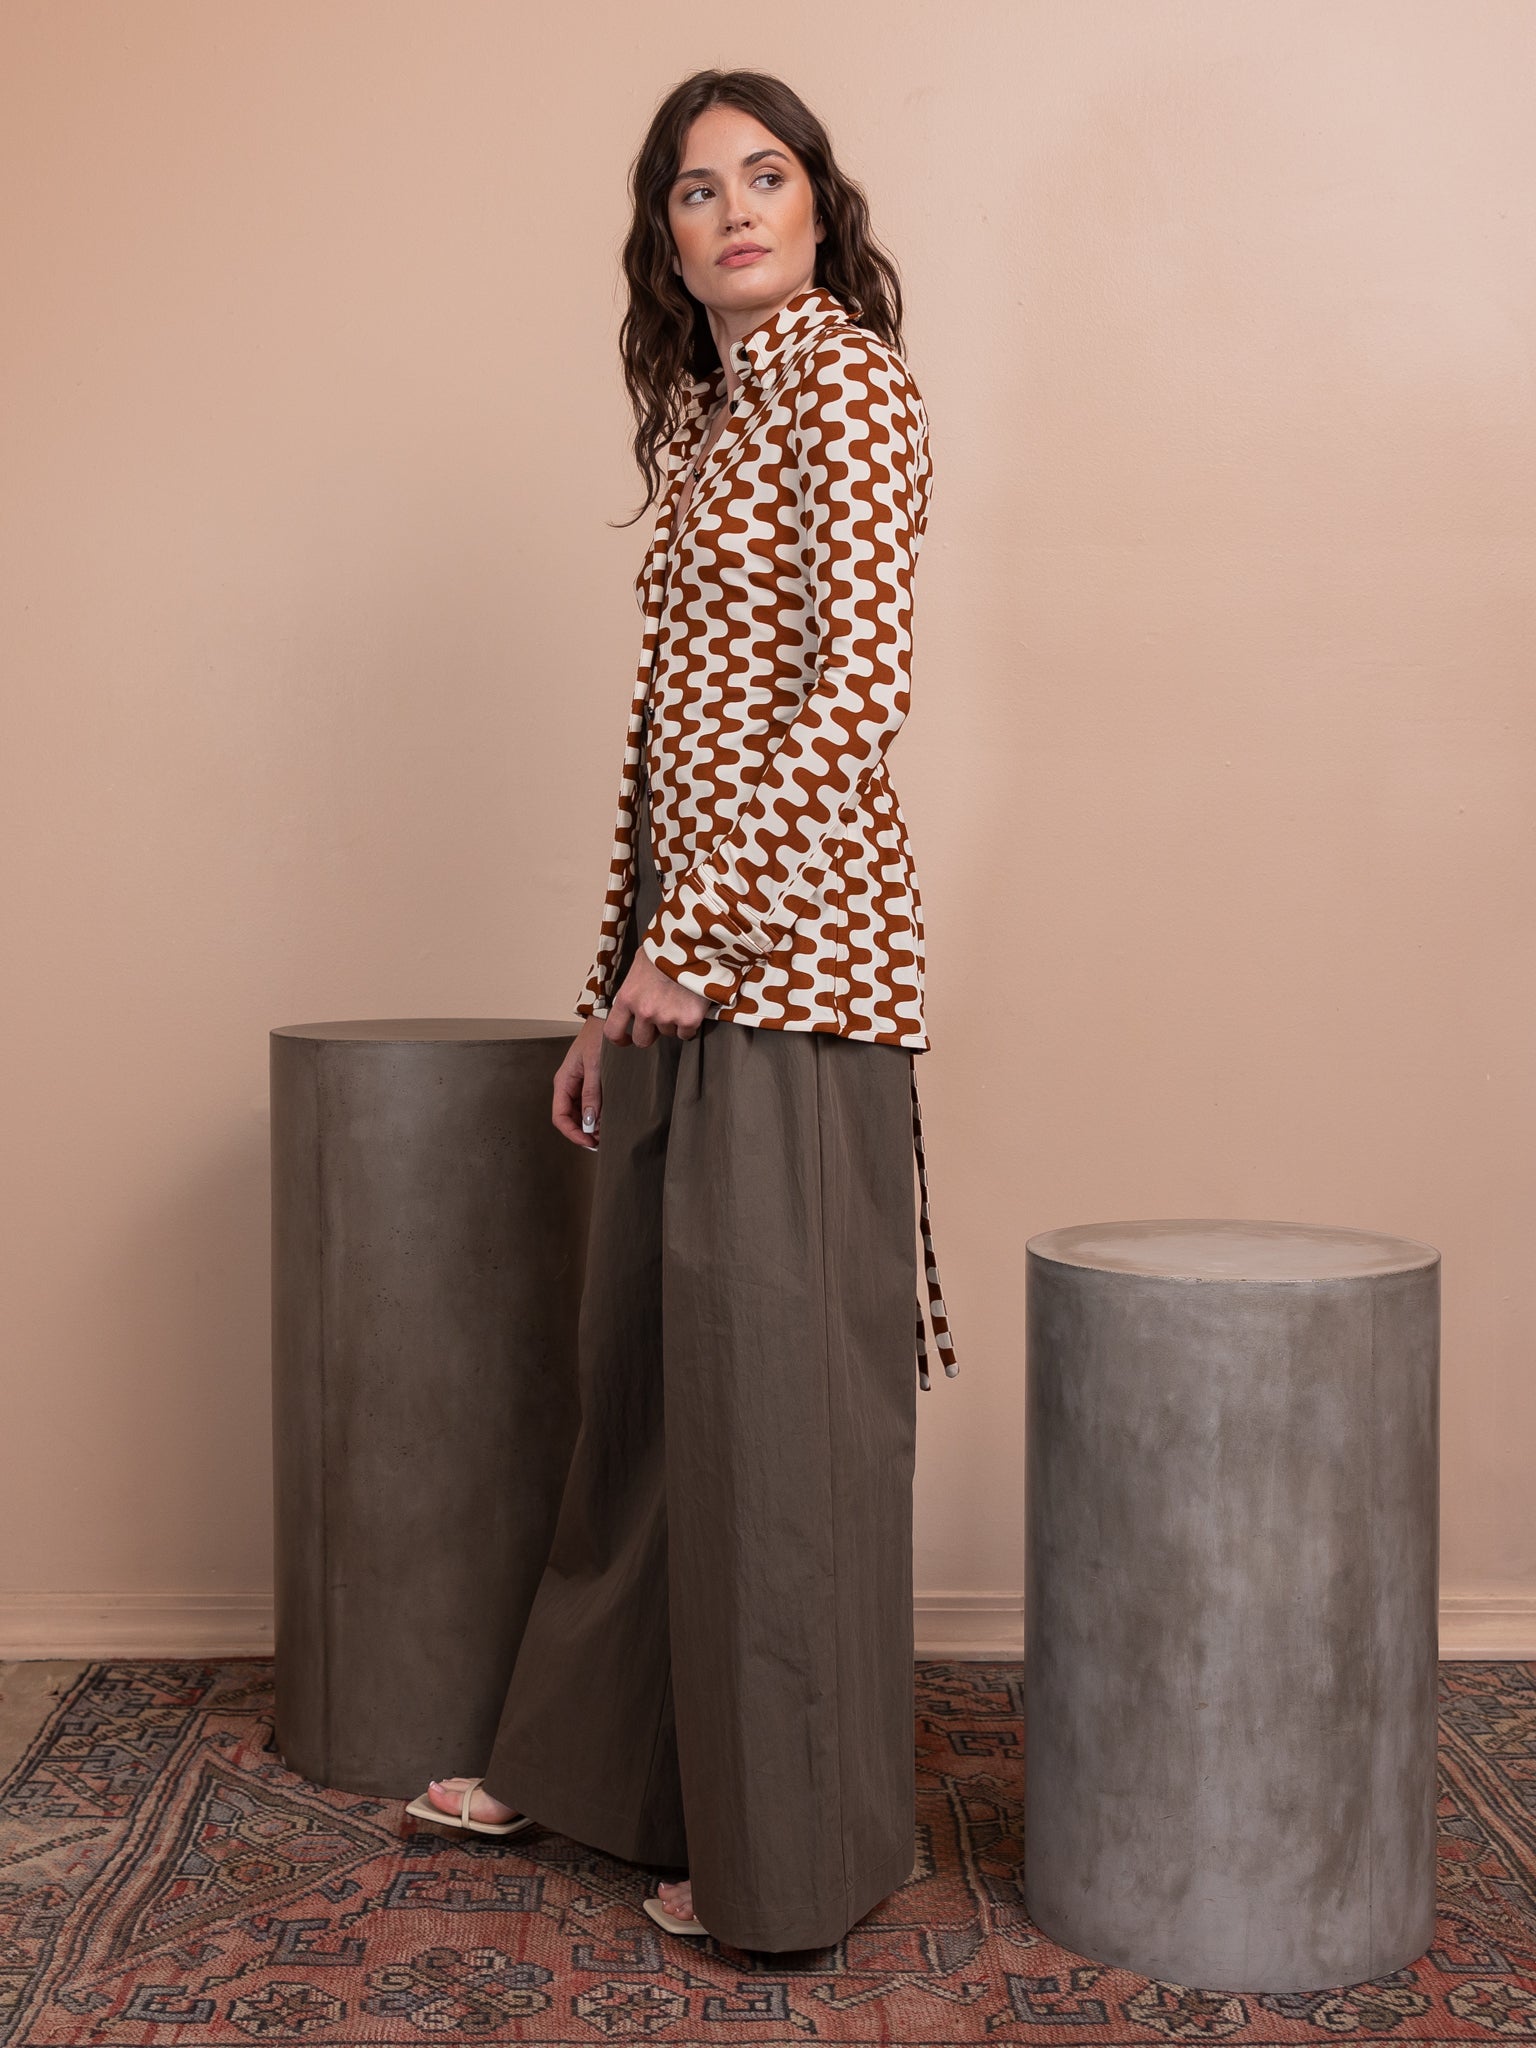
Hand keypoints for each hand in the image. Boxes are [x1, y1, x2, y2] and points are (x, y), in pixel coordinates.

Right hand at [552, 1018, 606, 1149]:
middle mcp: (569, 1085)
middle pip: (570, 1118)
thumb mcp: (594, 1066)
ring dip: (591, 1125)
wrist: (608, 1018)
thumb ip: (592, 1093)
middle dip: (583, 1132)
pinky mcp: (591, 1082)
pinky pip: (590, 1104)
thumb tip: (590, 1122)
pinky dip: (598, 1115)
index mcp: (563, 1081)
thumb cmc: (597, 1037)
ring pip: (581, 1113)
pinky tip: (609, 1118)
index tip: (589, 1142)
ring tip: (607, 1132)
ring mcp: (579, 1084)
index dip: (573, 1133)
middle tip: (602, 1141)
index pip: (560, 1116)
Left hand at [606, 948, 708, 1048]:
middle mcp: (644, 1011)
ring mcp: (667, 1017)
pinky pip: (687, 1033)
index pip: (613, 1031)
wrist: (692, 945)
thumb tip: (634, 994)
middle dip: (651, 1033)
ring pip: (668, 1033)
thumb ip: (634, 985)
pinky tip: (692, 1007)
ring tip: (679, 1001)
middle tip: (661, 1018)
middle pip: (643, 1040)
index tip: (626, 1040)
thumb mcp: (639, 964)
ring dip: (672, 1023)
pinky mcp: (689, 1020)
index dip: (620, 1039)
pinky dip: (690, 1024)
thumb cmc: (664, 950)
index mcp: (627, 997)